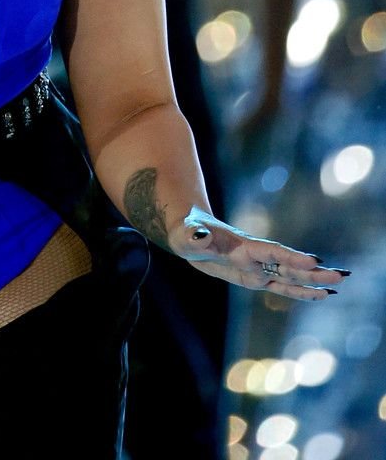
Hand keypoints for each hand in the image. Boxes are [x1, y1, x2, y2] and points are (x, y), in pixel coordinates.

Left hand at [174, 208, 348, 300]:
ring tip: (338, 286)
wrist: (187, 231)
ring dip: (312, 281)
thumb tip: (198, 236)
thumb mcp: (184, 234)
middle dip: (312, 271)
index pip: (271, 252)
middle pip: (288, 264)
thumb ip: (193, 236)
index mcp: (242, 245)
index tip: (314, 260)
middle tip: (341, 276)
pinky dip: (299, 290)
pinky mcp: (252, 277)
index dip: (291, 257)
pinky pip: (280, 285)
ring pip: (289, 275)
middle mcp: (254, 255)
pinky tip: (319, 295)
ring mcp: (256, 266)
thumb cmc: (185, 231)